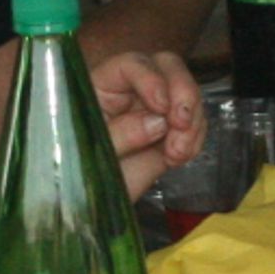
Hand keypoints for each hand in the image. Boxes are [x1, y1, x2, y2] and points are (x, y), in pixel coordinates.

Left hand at [91, 50, 205, 193]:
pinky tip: (180, 157)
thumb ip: (122, 135)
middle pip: (166, 67)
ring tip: (178, 153)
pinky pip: (195, 121)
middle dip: (182, 92)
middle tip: (182, 124)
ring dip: (192, 120)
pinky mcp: (170, 130)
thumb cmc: (78, 176)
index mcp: (101, 88)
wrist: (91, 208)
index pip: (130, 65)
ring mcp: (153, 109)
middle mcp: (129, 91)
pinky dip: (196, 137)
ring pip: (186, 92)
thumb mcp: (92, 156)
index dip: (151, 79)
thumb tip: (157, 122)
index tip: (161, 106)